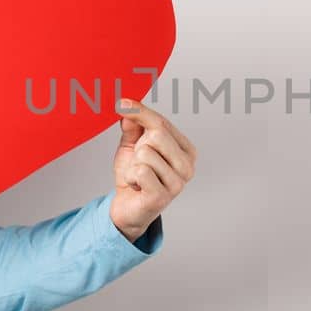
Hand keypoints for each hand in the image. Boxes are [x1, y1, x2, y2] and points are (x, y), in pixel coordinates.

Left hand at [111, 97, 195, 239]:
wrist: (127, 208)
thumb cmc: (135, 176)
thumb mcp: (132, 146)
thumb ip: (133, 126)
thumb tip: (128, 107)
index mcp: (186, 150)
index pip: (162, 122)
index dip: (140, 112)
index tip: (122, 103)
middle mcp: (187, 166)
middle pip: (157, 134)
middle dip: (139, 146)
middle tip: (139, 162)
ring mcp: (178, 182)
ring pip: (145, 153)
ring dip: (133, 164)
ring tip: (138, 176)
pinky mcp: (163, 196)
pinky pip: (139, 171)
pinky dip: (130, 176)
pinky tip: (136, 186)